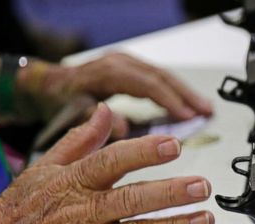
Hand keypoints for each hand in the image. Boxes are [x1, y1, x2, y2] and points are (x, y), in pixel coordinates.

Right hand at [0, 104, 213, 223]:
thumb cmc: (19, 211)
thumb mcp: (43, 169)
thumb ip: (80, 141)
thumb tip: (105, 111)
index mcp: (72, 182)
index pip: (112, 161)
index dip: (144, 153)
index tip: (173, 146)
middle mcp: (81, 212)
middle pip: (132, 200)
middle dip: (171, 193)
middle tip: (201, 187)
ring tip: (203, 221)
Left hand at [19, 53, 213, 135]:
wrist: (47, 85)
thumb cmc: (57, 100)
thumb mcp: (71, 112)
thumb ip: (97, 121)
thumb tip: (123, 130)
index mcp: (109, 71)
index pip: (147, 84)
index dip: (170, 100)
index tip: (188, 116)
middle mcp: (120, 62)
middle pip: (161, 76)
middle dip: (187, 95)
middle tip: (207, 111)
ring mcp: (126, 64)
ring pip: (162, 76)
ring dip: (185, 93)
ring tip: (206, 109)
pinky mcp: (130, 70)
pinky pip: (157, 79)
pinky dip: (175, 92)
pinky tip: (187, 104)